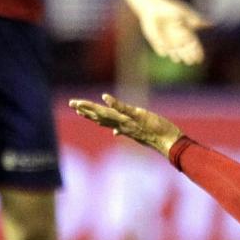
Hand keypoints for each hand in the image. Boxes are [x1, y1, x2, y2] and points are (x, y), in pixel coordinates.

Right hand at [68, 94, 183, 155]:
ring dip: (93, 108)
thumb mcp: (138, 132)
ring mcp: (129, 120)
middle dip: (85, 110)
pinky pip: (124, 109)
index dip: (89, 114)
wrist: (169, 142)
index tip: (78, 109)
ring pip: (107, 114)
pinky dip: (114, 103)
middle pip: (100, 116)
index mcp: (121, 125)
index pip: (102, 119)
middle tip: (71, 103)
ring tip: (80, 103)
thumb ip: (125, 129)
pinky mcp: (138, 116)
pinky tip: (104, 97)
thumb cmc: (156, 135)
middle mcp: (122, 124)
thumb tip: (114, 132)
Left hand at [134, 0, 209, 65]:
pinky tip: (164, 52)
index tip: (199, 58)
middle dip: (188, 56)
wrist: (153, 6)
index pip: (193, 44)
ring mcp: (167, 41)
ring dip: (176, 56)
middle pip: (185, 50)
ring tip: (178, 59)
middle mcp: (177, 38)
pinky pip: (160, 49)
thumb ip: (196, 20)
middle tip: (190, 61)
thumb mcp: (184, 13)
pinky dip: (162, 50)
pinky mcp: (156, 41)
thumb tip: (211, 24)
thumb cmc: (169, 7)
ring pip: (174, 52)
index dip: (197, 52)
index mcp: (186, 31)